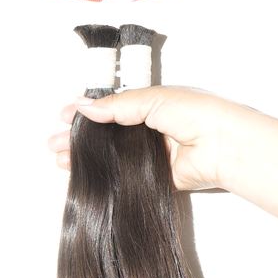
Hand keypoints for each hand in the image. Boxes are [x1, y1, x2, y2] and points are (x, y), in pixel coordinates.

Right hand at [49, 87, 251, 191]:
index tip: (63, 117)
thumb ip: (117, 106)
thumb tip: (84, 107)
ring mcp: (152, 155)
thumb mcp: (151, 99)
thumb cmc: (195, 113)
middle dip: (79, 138)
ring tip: (61, 160)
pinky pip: (125, 177)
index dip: (87, 112)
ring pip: (112, 156)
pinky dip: (106, 177)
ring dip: (86, 158)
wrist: (222, 145)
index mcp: (151, 105)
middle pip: (107, 134)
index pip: (111, 108)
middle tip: (54, 144)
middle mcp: (150, 129)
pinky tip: (85, 176)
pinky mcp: (156, 178)